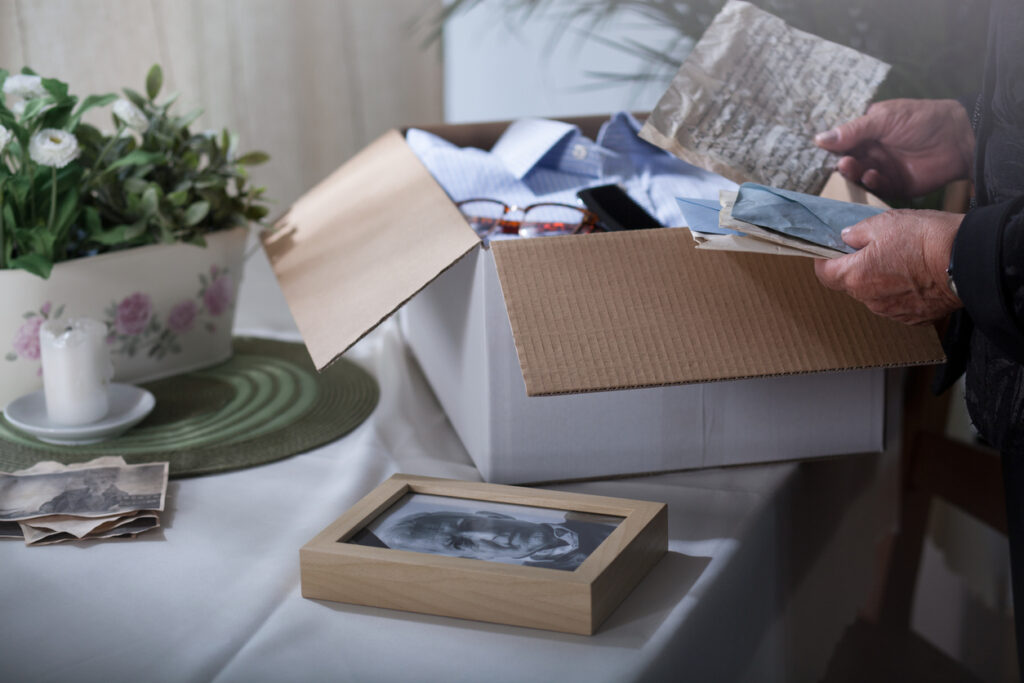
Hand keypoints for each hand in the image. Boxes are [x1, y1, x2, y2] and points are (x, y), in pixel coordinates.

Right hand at [814, 99, 973, 198]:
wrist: (957, 138)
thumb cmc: (921, 120)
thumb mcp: (884, 118)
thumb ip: (853, 130)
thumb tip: (819, 139)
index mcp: (867, 133)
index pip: (842, 142)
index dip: (830, 148)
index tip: (818, 153)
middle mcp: (872, 152)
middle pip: (847, 162)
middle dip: (841, 163)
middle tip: (842, 162)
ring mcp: (882, 169)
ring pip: (859, 176)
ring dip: (854, 173)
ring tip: (853, 167)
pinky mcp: (894, 185)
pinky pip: (876, 188)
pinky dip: (871, 184)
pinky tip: (873, 176)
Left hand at [814, 209, 962, 324]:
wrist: (967, 260)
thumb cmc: (925, 239)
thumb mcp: (885, 222)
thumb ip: (858, 233)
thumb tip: (846, 238)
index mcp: (856, 276)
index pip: (825, 274)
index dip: (825, 261)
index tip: (832, 251)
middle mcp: (869, 300)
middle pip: (851, 284)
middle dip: (857, 267)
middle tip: (875, 249)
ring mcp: (892, 311)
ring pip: (875, 295)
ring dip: (880, 280)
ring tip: (902, 261)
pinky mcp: (914, 318)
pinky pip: (898, 304)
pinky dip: (901, 292)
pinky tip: (917, 276)